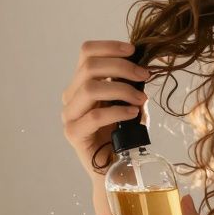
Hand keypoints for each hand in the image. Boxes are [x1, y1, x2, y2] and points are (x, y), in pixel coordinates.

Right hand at [60, 39, 150, 175]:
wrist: (116, 168)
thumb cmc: (124, 134)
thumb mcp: (130, 102)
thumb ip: (131, 84)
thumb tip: (143, 67)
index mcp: (82, 83)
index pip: (87, 52)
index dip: (110, 46)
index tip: (134, 51)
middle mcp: (71, 96)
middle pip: (89, 67)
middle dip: (121, 67)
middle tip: (144, 76)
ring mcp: (69, 114)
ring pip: (90, 88)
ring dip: (121, 89)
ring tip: (141, 100)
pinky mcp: (73, 133)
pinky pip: (94, 116)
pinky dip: (117, 111)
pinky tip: (133, 113)